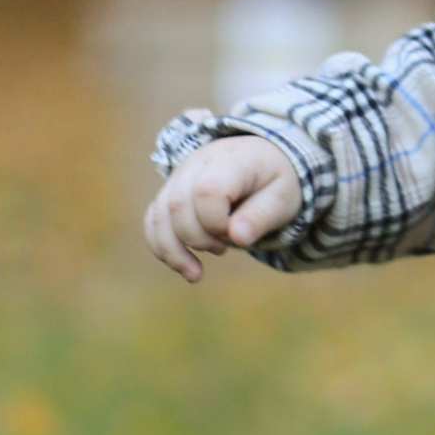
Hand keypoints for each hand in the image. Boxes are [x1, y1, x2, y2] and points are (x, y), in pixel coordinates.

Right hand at [143, 135, 303, 281]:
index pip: (207, 190)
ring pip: (159, 215)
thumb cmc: (274, 181)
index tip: (236, 234)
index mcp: (230, 160)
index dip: (215, 222)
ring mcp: (179, 177)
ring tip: (196, 273)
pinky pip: (153, 221)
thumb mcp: (282, 197)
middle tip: (224, 248)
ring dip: (174, 251)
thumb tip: (237, 237)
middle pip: (178, 205)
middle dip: (198, 239)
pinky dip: (162, 248)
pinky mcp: (170, 193)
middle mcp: (198, 163)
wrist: (263, 162)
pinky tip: (182, 267)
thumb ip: (261, 216)